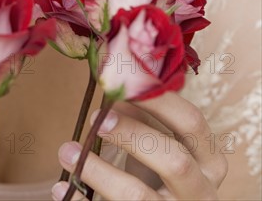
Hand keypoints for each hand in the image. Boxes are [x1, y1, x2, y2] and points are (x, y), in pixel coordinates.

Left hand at [52, 91, 227, 199]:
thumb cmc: (163, 175)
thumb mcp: (162, 144)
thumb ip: (144, 115)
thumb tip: (112, 84)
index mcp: (208, 160)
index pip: (192, 122)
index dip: (159, 100)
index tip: (125, 83)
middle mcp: (201, 191)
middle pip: (174, 161)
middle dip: (132, 136)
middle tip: (97, 119)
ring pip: (138, 195)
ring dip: (98, 170)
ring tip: (67, 150)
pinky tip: (62, 187)